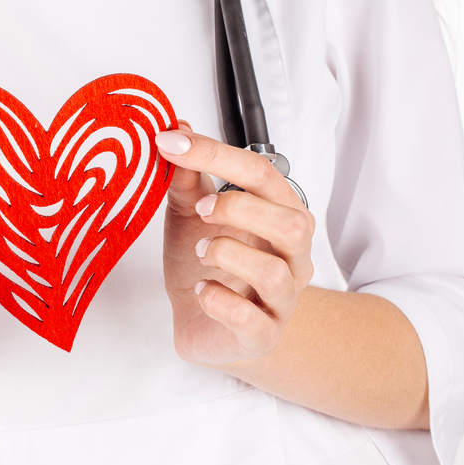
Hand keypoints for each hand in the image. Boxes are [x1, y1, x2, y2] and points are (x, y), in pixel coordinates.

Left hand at [155, 125, 313, 364]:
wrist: (202, 322)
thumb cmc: (203, 264)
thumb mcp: (189, 214)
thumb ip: (186, 177)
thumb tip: (177, 128)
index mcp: (278, 215)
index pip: (262, 174)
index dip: (216, 155)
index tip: (171, 142)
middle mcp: (290, 256)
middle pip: (292, 222)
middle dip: (241, 209)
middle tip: (200, 210)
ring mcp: (281, 299)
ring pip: (275, 273)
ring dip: (228, 255)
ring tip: (201, 252)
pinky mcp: (262, 335)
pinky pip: (252, 321)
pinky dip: (220, 302)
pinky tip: (201, 291)